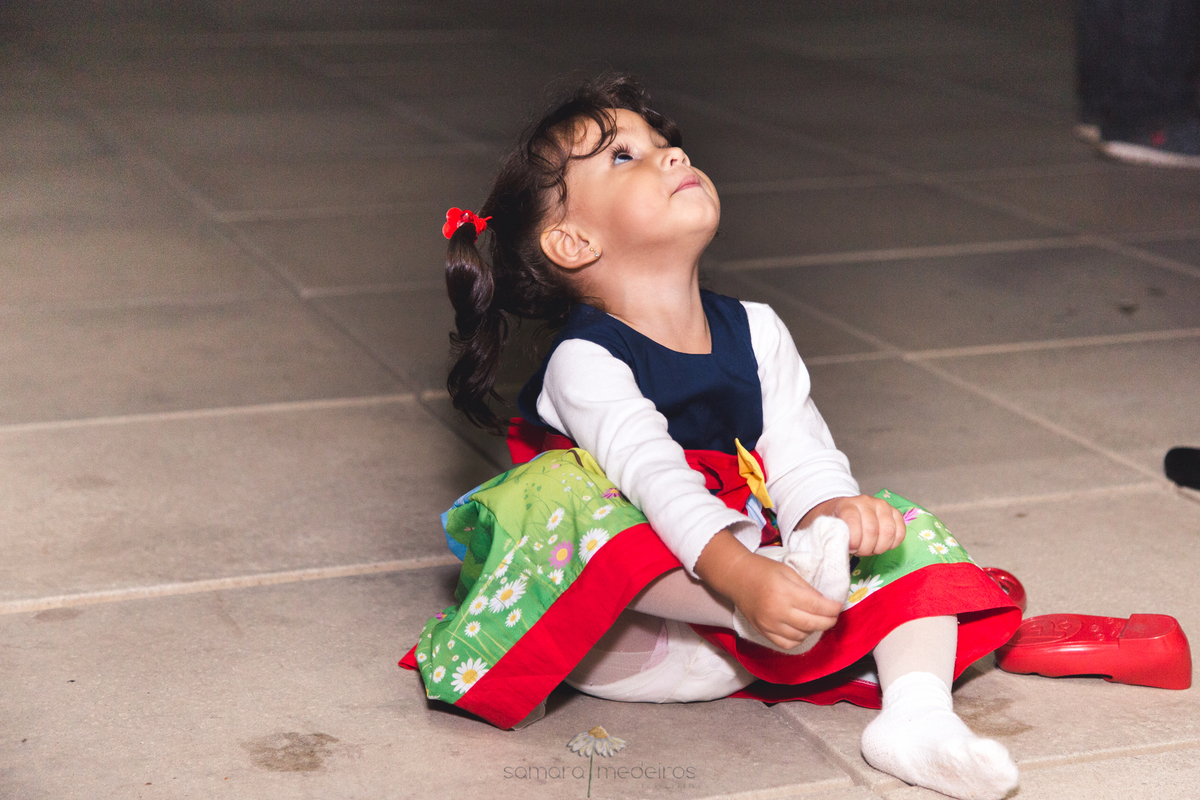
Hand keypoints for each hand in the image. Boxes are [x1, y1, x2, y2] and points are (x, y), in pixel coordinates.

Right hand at [694, 531, 841, 648]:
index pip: (816, 606)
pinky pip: (787, 644)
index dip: (832, 608)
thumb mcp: (788, 572)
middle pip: (811, 623)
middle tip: (833, 616)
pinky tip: (801, 630)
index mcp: (784, 592)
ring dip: (813, 629)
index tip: (839, 606)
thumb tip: (824, 603)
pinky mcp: (763, 632)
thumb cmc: (763, 570)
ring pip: (801, 635)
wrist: (736, 577)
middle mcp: (777, 611)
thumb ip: (806, 588)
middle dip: (828, 621)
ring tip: (816, 620)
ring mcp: (769, 624)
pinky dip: (799, 639)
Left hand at [800, 495, 905, 556]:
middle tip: (859, 550)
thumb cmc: (835, 523)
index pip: (853, 522)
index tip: (850, 547)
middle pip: (872, 531)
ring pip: (888, 532)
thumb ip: (832, 537)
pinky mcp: (894, 512)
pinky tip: (882, 544)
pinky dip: (892, 543)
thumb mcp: (827, 529)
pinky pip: (900, 531)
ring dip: (879, 547)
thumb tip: (837, 550)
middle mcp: (865, 502)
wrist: (842, 510)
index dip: (853, 541)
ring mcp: (881, 505)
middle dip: (866, 548)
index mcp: (846, 505)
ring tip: (869, 548)